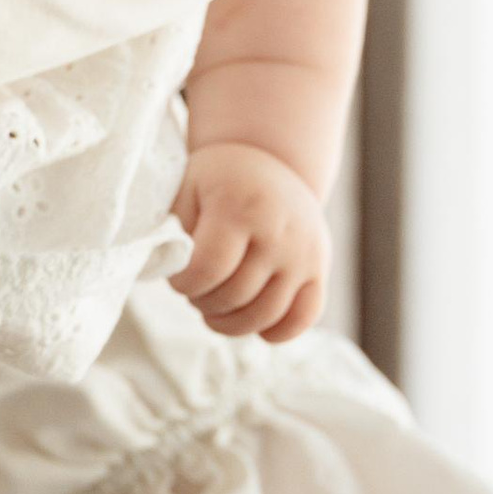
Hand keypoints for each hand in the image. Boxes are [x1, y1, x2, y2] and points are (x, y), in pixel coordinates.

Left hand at [171, 141, 328, 341]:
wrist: (271, 162)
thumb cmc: (218, 182)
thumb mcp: (186, 191)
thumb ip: (172, 232)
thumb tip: (172, 274)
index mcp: (242, 206)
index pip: (207, 270)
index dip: (184, 283)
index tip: (180, 276)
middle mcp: (280, 230)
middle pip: (234, 296)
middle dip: (203, 301)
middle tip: (197, 287)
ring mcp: (304, 253)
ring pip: (264, 315)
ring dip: (230, 322)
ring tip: (216, 304)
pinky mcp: (319, 270)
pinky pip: (302, 319)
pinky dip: (274, 331)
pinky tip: (252, 318)